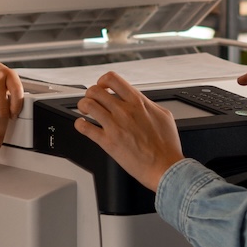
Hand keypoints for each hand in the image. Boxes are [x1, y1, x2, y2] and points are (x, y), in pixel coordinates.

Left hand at [73, 73, 184, 190]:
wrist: (164, 167)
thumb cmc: (166, 147)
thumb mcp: (164, 116)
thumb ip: (148, 105)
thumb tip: (141, 101)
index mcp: (138, 102)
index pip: (112, 79)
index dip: (103, 80)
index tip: (102, 87)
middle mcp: (124, 111)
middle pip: (95, 90)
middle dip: (90, 94)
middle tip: (92, 101)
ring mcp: (114, 126)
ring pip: (87, 105)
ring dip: (83, 106)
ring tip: (85, 111)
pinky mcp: (107, 142)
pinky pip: (85, 127)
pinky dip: (79, 124)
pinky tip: (83, 125)